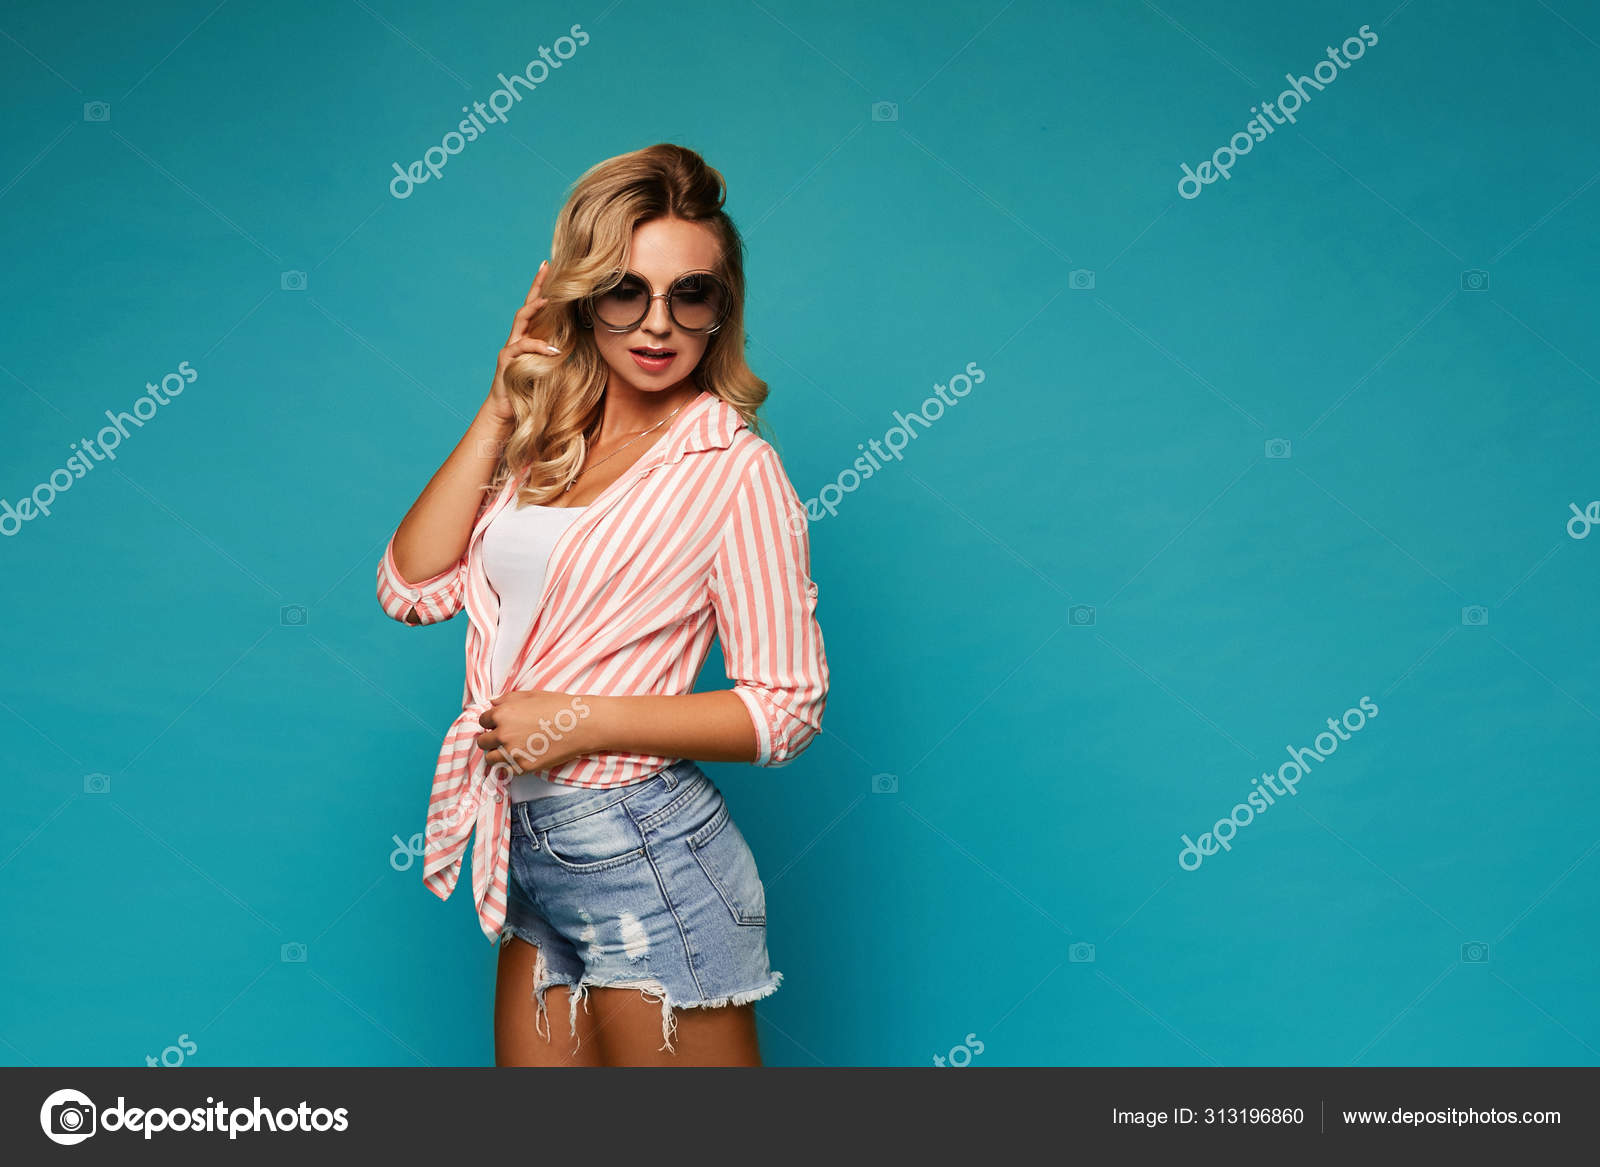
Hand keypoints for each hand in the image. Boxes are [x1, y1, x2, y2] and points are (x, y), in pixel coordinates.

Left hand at [475, 689, 598, 776]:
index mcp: (502, 714)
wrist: (580, 724)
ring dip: (497, 754)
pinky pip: (506, 771)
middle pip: (483, 742)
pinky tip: (520, 758)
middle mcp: (503, 734)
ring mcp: (512, 752)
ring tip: (509, 750)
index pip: (482, 721)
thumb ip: (506, 699)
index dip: (491, 723)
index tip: (499, 725)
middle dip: (491, 739)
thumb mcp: (529, 695)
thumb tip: (491, 704)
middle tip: (504, 738)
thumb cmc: (557, 706)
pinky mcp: (523, 767)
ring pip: (490, 759)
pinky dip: (510, 766)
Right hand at [486, 260, 562, 423]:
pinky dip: (538, 347)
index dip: (543, 286)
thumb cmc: (531, 390)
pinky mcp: (507, 361)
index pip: (537, 307)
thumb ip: (562, 353)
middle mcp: (518, 337)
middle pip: (527, 304)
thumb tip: (586, 342)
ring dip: (535, 308)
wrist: (508, 411)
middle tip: (547, 267)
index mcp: (529, 336)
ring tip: (549, 300)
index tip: (552, 266)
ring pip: (521, 320)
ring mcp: (510, 347)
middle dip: (537, 285)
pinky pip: (522, 348)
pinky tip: (553, 350)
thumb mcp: (551, 369)